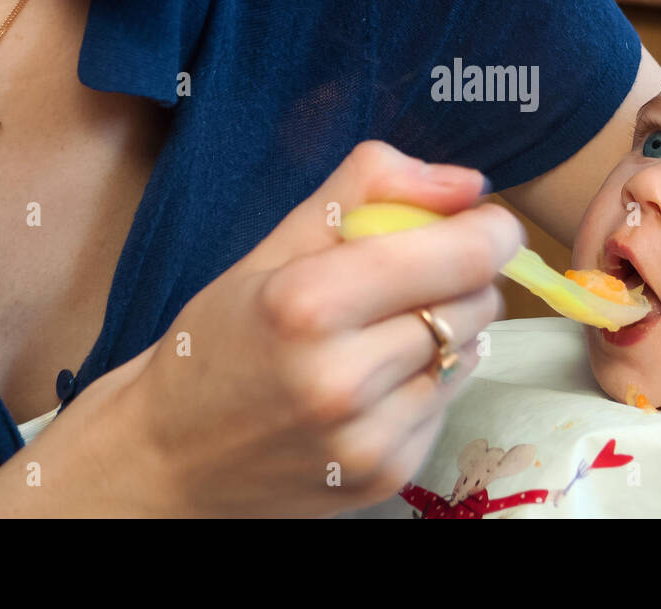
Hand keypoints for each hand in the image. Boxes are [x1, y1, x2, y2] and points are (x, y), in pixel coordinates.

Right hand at [114, 140, 523, 515]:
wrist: (171, 456)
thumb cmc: (222, 338)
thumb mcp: (278, 244)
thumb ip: (372, 189)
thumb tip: (468, 184)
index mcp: (308, 304)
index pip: (461, 255)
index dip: (489, 229)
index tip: (480, 221)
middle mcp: (342, 379)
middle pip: (476, 300)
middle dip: (461, 276)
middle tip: (412, 276)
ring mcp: (368, 438)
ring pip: (470, 352)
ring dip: (447, 330)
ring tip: (384, 331)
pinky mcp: (386, 476)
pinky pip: (448, 402)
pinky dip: (428, 381)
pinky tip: (376, 382)